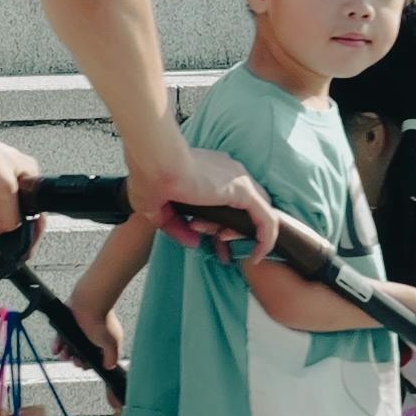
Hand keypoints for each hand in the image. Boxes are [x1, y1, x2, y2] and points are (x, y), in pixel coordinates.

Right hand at [131, 141, 269, 261]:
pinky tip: (258, 255)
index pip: (223, 198)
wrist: (155, 159)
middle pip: (242, 206)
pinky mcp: (244, 191)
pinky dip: (265, 238)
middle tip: (220, 251)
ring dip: (242, 235)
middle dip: (232, 231)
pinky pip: (267, 219)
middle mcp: (228, 172)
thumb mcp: (157, 209)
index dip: (216, 223)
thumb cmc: (149, 175)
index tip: (204, 237)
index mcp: (209, 170)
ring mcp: (238, 179)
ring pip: (255, 213)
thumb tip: (194, 242)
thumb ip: (176, 226)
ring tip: (229, 253)